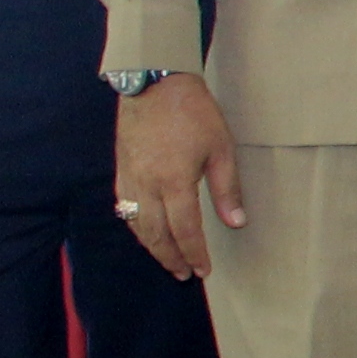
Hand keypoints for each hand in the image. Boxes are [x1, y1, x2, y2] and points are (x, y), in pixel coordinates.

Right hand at [113, 76, 247, 283]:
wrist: (154, 82)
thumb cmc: (193, 113)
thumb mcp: (221, 149)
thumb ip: (227, 189)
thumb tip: (236, 223)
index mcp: (174, 182)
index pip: (185, 230)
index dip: (194, 254)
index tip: (203, 271)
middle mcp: (147, 185)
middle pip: (156, 235)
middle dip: (170, 258)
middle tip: (185, 274)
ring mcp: (129, 178)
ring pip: (136, 224)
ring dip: (152, 247)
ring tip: (168, 260)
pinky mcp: (120, 169)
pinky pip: (124, 208)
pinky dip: (135, 226)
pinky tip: (146, 232)